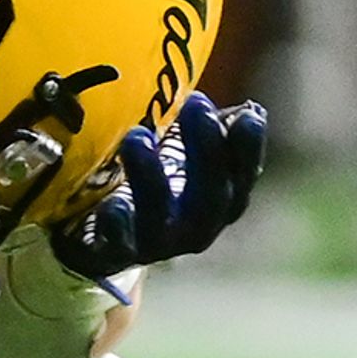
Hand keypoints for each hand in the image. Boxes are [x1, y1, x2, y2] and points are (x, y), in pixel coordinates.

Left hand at [53, 93, 265, 280]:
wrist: (106, 240)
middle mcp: (196, 227)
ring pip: (160, 216)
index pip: (243, 175)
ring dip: (151, 175)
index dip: (249, 148)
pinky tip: (112, 204)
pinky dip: (117, 223)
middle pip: (210, 196)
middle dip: (206, 149)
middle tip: (196, 103)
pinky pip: (117, 243)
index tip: (250, 114)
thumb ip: (205, 134)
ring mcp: (157, 244)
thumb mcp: (181, 156)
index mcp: (219, 200)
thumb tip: (247, 110)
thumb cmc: (153, 184)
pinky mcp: (116, 254)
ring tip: (136, 136)